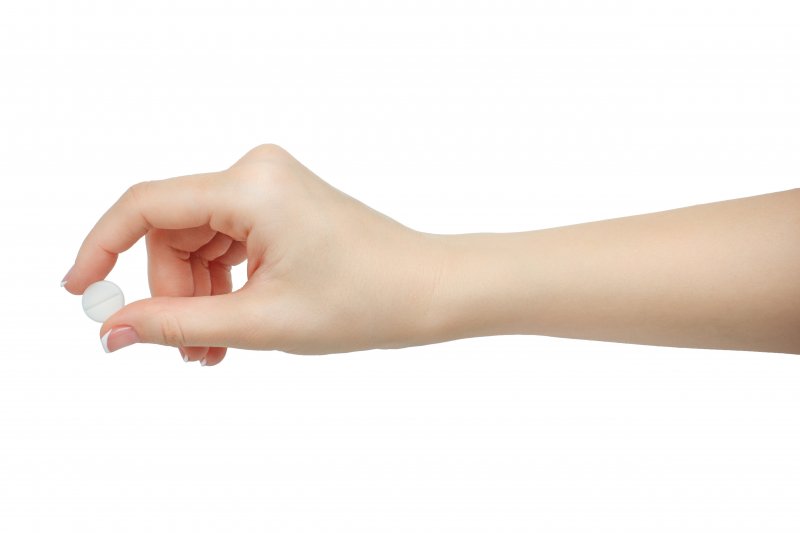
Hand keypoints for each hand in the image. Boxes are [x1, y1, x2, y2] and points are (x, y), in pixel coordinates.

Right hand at [63, 144, 443, 364]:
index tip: (80, 292)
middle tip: (189, 351)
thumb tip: (114, 332)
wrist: (427, 290)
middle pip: (171, 233)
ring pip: (197, 243)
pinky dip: (221, 284)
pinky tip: (231, 326)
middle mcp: (256, 171)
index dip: (101, 248)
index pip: (145, 207)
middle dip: (171, 294)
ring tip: (213, 352)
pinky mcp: (280, 202)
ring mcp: (269, 185)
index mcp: (250, 186)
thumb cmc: (363, 301)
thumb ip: (178, 325)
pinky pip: (226, 241)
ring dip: (197, 297)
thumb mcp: (259, 320)